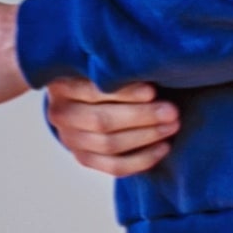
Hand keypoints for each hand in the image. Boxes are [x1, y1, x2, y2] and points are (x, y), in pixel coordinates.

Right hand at [45, 75, 179, 176]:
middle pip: (101, 121)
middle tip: (172, 112)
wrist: (81, 98)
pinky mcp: (84, 159)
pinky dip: (142, 159)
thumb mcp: (101, 65)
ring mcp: (70, 140)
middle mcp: (60, 114)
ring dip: (146, 136)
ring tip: (172, 126)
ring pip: (109, 145)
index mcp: (61, 85)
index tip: (152, 91)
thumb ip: (118, 70)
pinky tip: (164, 147)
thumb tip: (150, 74)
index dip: (124, 93)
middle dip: (141, 117)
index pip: (92, 92)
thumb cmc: (100, 75)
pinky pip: (114, 167)